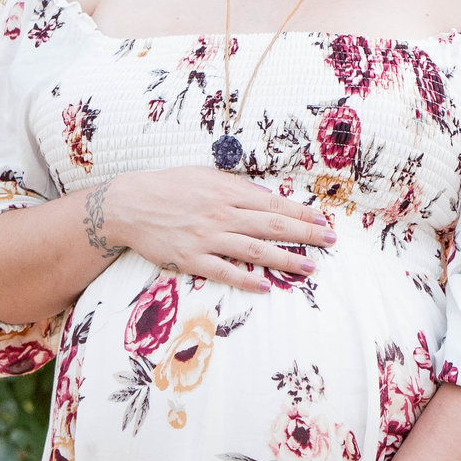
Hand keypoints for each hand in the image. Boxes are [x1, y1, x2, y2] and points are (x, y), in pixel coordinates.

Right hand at [101, 168, 335, 292]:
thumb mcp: (204, 175)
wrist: (129, 205)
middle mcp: (222, 214)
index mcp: (227, 191)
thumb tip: (267, 197)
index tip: (323, 220)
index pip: (274, 203)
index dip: (301, 212)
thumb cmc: (169, 187)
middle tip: (330, 241)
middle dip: (306, 234)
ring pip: (255, 249)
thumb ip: (236, 187)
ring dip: (286, 259)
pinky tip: (265, 284)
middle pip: (273, 225)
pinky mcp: (191, 259)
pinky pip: (224, 271)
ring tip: (310, 267)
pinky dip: (246, 278)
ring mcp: (207, 238)